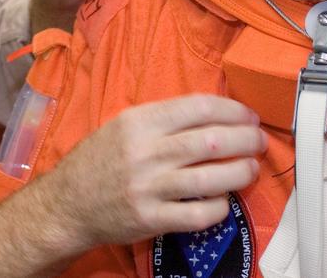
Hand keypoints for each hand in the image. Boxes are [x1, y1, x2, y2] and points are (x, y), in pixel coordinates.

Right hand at [38, 94, 265, 249]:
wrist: (68, 203)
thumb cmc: (100, 159)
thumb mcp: (124, 125)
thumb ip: (163, 117)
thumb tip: (213, 113)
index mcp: (140, 122)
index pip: (198, 107)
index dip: (232, 110)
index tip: (248, 116)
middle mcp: (145, 152)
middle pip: (211, 141)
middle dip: (245, 139)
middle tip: (258, 141)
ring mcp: (149, 187)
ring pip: (211, 177)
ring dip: (241, 172)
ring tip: (251, 168)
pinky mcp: (151, 219)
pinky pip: (198, 214)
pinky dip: (219, 207)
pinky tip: (224, 200)